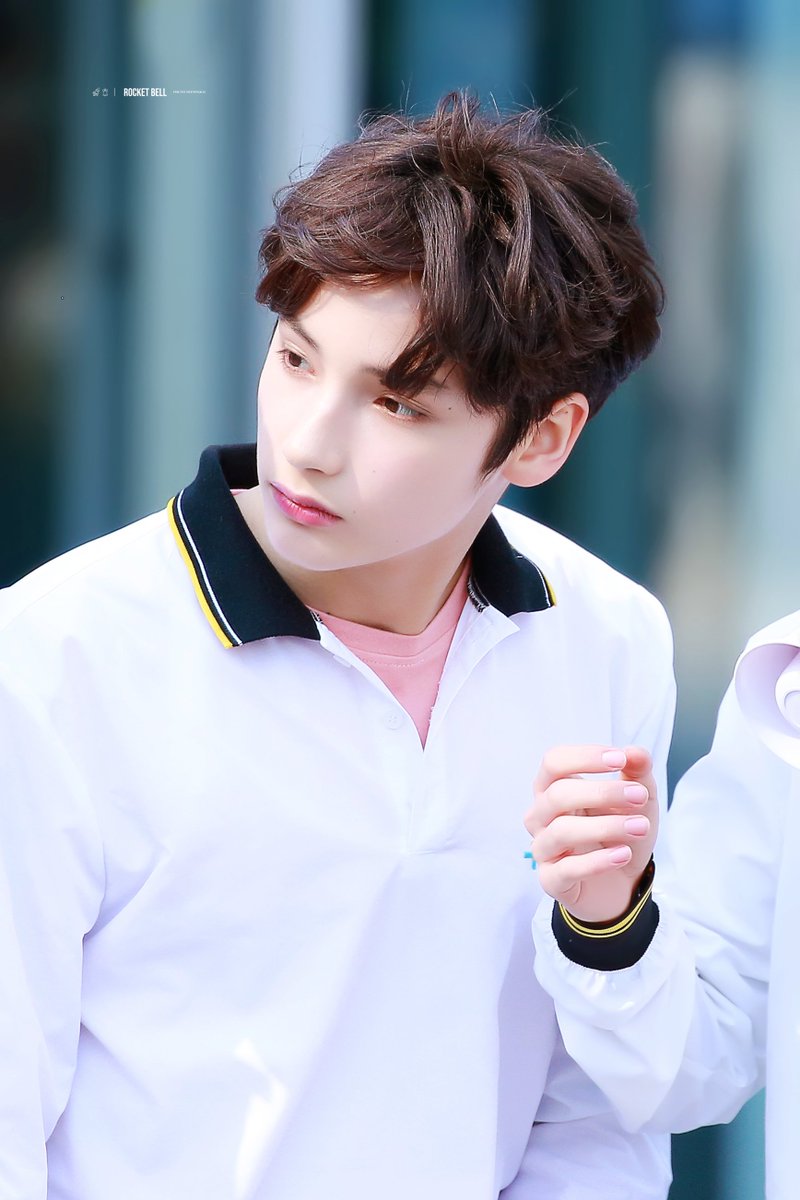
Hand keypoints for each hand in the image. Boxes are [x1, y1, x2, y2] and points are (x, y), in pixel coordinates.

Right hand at [525, 745, 657, 923]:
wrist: (623, 884)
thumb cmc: (621, 833)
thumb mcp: (639, 801)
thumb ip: (638, 773)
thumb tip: (635, 751)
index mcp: (554, 788)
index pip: (554, 762)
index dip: (583, 757)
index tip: (619, 758)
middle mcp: (541, 816)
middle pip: (558, 794)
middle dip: (602, 792)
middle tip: (639, 796)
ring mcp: (543, 849)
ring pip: (561, 830)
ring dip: (605, 826)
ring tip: (640, 827)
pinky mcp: (552, 880)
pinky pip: (567, 869)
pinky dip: (598, 861)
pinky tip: (623, 854)